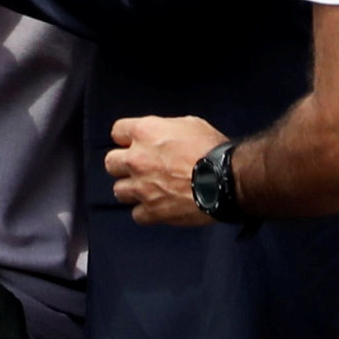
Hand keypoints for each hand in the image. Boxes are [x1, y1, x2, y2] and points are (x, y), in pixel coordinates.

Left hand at [106, 113, 227, 227]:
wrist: (227, 180)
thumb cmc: (213, 151)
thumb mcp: (189, 124)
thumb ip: (167, 129)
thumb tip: (163, 135)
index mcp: (144, 132)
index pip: (117, 131)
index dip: (126, 138)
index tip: (133, 144)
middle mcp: (136, 159)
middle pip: (111, 163)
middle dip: (122, 165)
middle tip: (137, 168)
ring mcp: (141, 187)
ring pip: (119, 190)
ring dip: (131, 190)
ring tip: (147, 190)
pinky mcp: (152, 210)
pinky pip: (137, 214)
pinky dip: (145, 212)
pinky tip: (157, 207)